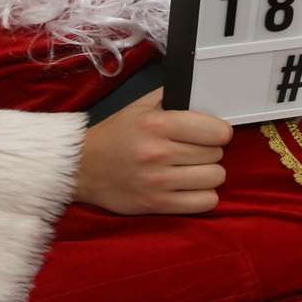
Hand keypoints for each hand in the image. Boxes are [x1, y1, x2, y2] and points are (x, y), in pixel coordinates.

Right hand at [75, 89, 232, 214]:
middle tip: (195, 150)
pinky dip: (203, 195)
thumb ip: (173, 97)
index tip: (212, 133)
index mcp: (157, 124)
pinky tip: (190, 187)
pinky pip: (204, 203)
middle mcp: (159, 153)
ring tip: (193, 169)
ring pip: (214, 178)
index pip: (215, 131)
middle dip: (210, 150)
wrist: (82, 168)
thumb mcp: (140, 106)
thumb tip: (206, 96)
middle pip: (216, 154)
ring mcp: (159, 182)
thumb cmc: (116, 134)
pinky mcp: (157, 205)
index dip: (219, 131)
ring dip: (208, 173)